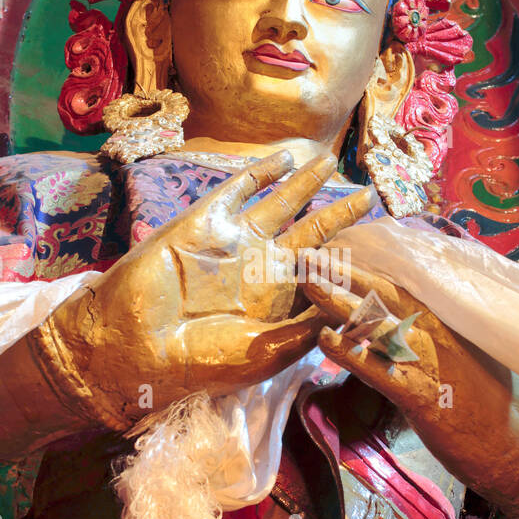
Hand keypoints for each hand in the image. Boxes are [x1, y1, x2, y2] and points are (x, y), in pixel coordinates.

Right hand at [40, 150, 372, 428]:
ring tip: (330, 161)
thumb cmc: (200, 360)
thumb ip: (308, 328)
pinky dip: (262, 172)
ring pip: (280, 203)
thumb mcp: (266, 353)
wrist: (137, 343)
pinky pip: (240, 189)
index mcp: (278, 300)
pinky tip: (285, 158)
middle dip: (340, 213)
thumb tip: (352, 308)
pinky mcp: (208, 220)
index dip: (352, 259)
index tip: (382, 246)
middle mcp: (261, 266)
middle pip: (311, 231)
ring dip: (306, 182)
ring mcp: (235, 240)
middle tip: (369, 195)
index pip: (325, 272)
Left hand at [302, 262, 518, 518]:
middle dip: (345, 271)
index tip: (339, 247)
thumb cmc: (495, 403)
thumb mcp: (476, 353)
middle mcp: (440, 331)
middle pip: (385, 292)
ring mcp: (431, 360)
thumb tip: (425, 314)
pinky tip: (325, 339)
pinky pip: (379, 369)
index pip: (406, 282)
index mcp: (452, 319)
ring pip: (377, 323)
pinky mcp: (422, 394)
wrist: (516, 449)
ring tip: (307, 283)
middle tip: (309, 253)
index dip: (369, 265)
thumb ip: (448, 330)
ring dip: (338, 302)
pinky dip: (351, 353)